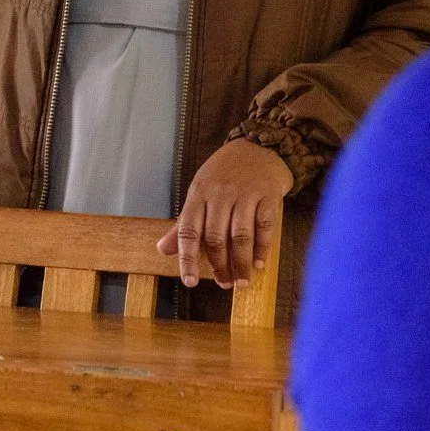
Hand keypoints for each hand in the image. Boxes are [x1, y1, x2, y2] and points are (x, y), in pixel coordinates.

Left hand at [156, 139, 292, 288]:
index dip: (187, 258)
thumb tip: (162, 250)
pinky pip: (264, 226)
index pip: (188, 230)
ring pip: (240, 235)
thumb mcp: (200, 192)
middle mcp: (219, 194)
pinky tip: (260, 263)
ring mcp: (244, 194)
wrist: (259, 146)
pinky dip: (262, 247)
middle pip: (215, 237)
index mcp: (198, 194)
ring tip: (242, 281)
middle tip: (224, 284)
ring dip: (241, 262)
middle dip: (219, 266)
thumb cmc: (225, 173)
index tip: (190, 281)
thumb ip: (184, 223)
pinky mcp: (268, 195)